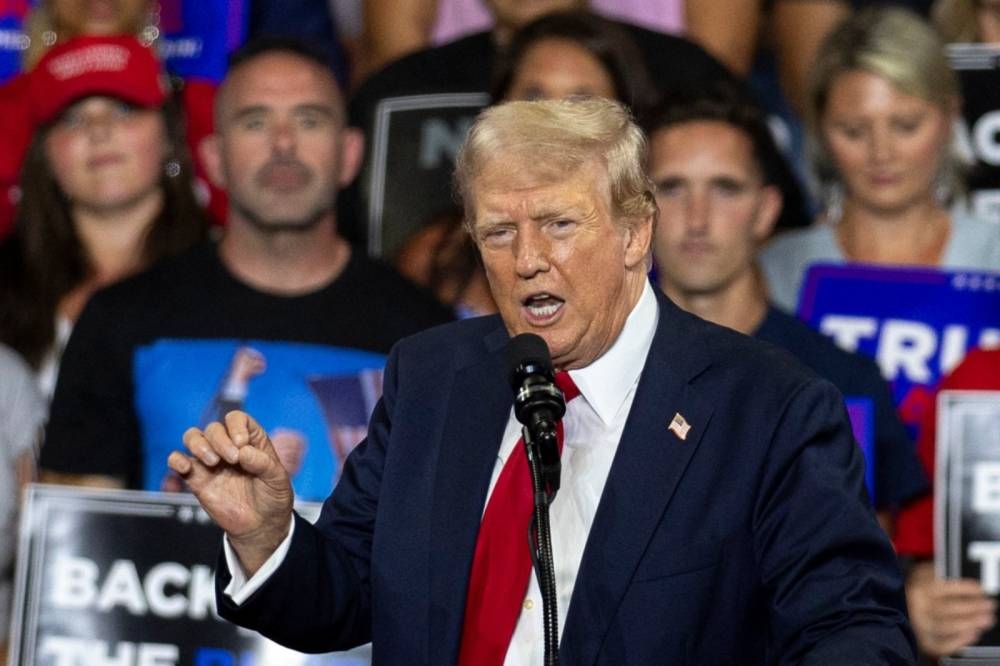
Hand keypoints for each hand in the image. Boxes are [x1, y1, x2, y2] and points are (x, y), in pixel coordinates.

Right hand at [168, 410, 293, 574]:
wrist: (261, 526)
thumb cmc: (273, 498)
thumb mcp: (278, 480)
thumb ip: (264, 463)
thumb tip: (243, 451)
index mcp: (251, 441)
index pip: (236, 418)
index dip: (236, 426)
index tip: (241, 444)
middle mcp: (229, 447)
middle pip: (214, 428)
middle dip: (220, 440)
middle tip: (232, 459)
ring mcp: (211, 462)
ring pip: (193, 437)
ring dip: (198, 444)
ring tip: (212, 461)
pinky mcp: (197, 479)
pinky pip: (178, 461)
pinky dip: (176, 459)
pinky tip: (185, 467)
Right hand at [907, 560, 996, 656]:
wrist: (898, 605)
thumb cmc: (918, 588)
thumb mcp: (925, 574)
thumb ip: (943, 574)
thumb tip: (968, 579)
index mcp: (917, 587)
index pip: (942, 587)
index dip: (964, 588)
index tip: (981, 589)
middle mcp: (915, 607)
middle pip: (946, 608)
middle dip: (972, 608)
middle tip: (989, 605)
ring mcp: (918, 625)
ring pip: (946, 627)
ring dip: (970, 623)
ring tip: (987, 619)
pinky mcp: (922, 641)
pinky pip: (942, 645)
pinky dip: (960, 641)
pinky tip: (973, 634)